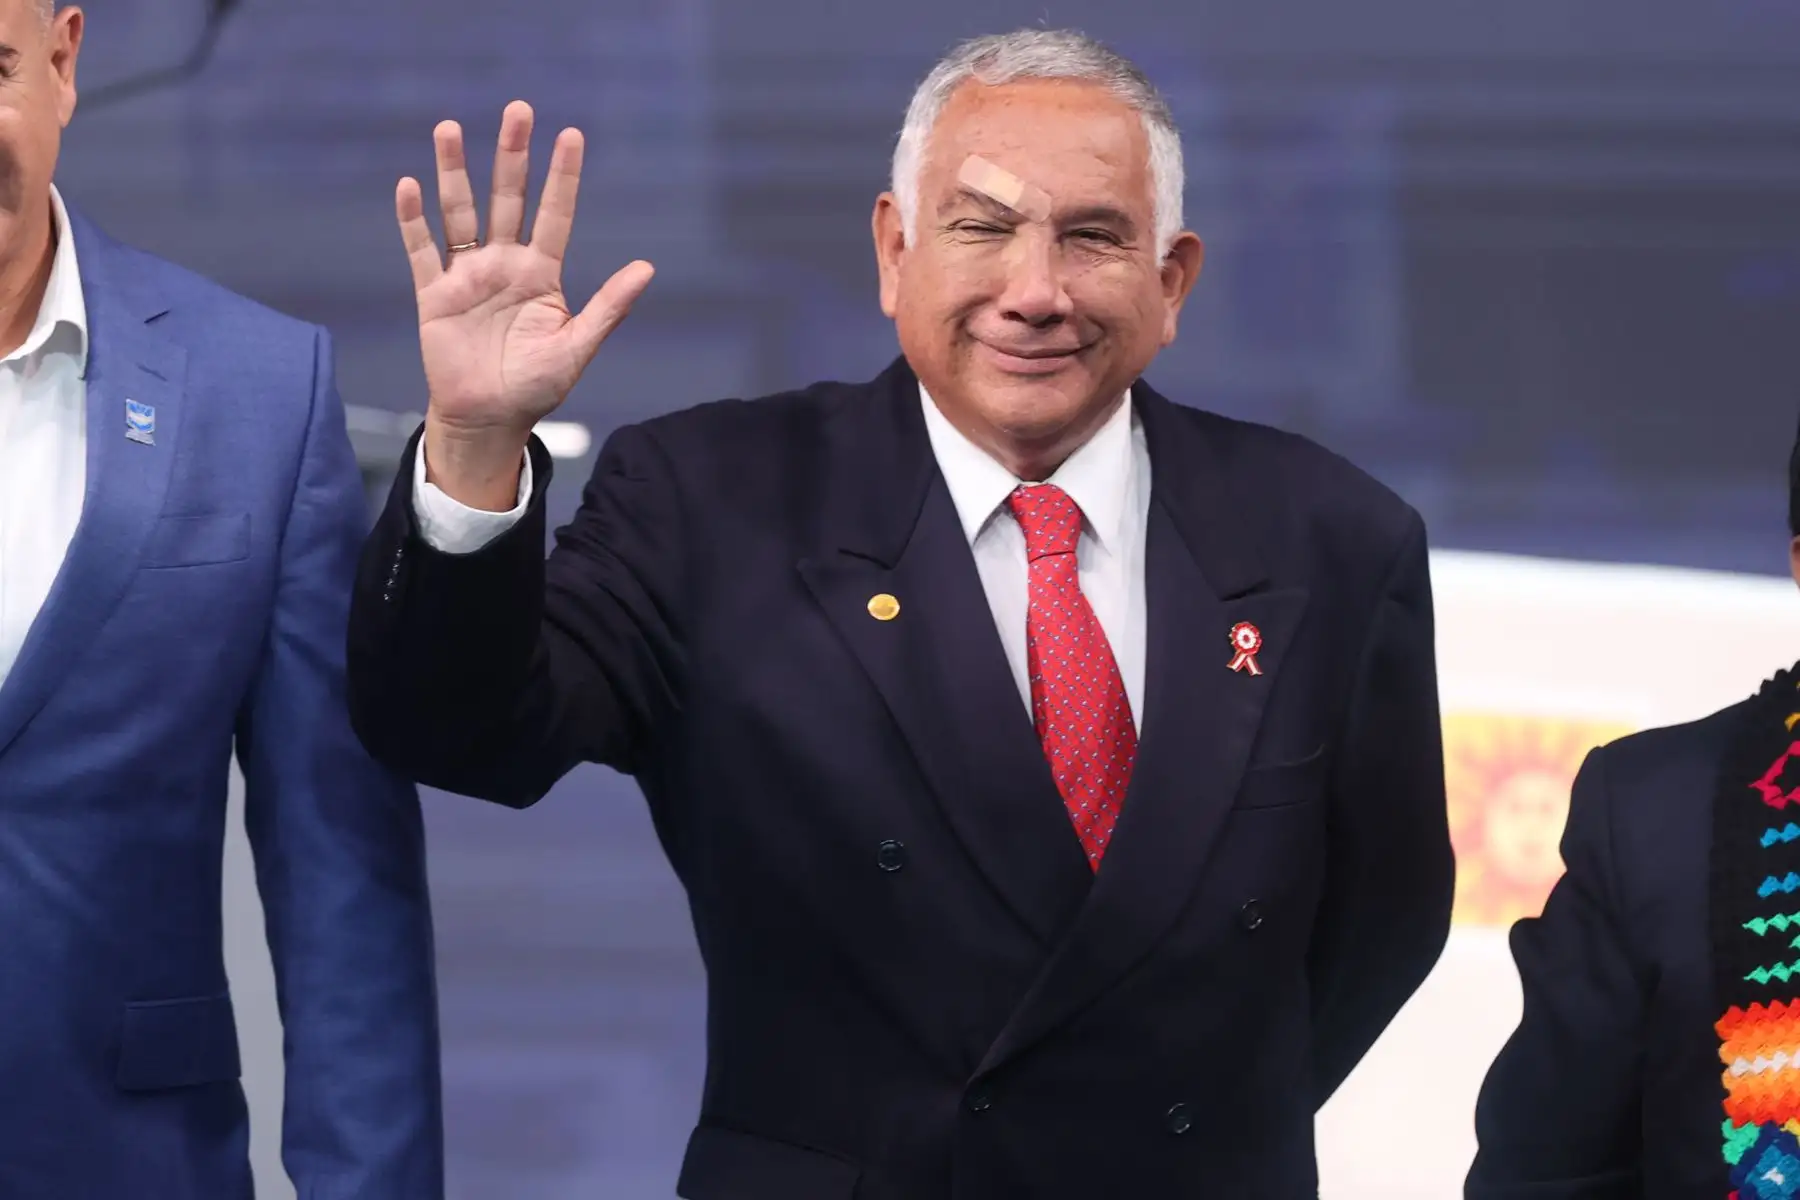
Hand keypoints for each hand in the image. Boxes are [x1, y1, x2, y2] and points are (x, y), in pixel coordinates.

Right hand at [396, 101, 654, 442]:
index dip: (562, 177)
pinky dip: (414, 221)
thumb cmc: (536, 386)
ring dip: (455, 172)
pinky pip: (422, 251)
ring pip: (460, 213)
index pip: (555, 215)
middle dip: (513, 155)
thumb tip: (647, 267)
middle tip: (519, 109)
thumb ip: (609, 307)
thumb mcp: (578, 347)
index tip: (572, 135)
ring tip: (450, 128)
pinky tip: (410, 186)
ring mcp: (468, 277)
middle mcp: (505, 265)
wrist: (489, 419)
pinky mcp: (435, 295)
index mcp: (541, 274)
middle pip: (508, 199)